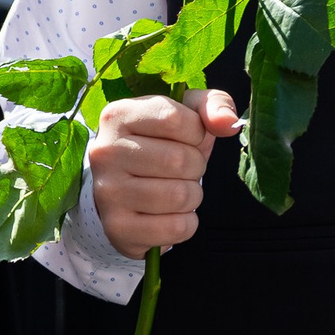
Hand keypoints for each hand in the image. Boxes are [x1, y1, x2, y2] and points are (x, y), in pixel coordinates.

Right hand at [88, 89, 238, 255]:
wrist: (128, 188)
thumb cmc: (164, 142)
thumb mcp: (188, 112)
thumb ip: (214, 105)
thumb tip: (229, 123)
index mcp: (119, 115)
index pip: (175, 120)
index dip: (196, 132)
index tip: (189, 138)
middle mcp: (105, 152)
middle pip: (179, 160)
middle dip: (196, 166)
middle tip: (182, 169)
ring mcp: (107, 193)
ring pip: (180, 196)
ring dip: (192, 195)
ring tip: (175, 189)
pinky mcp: (117, 229)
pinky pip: (175, 228)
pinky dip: (185, 223)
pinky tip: (170, 214)